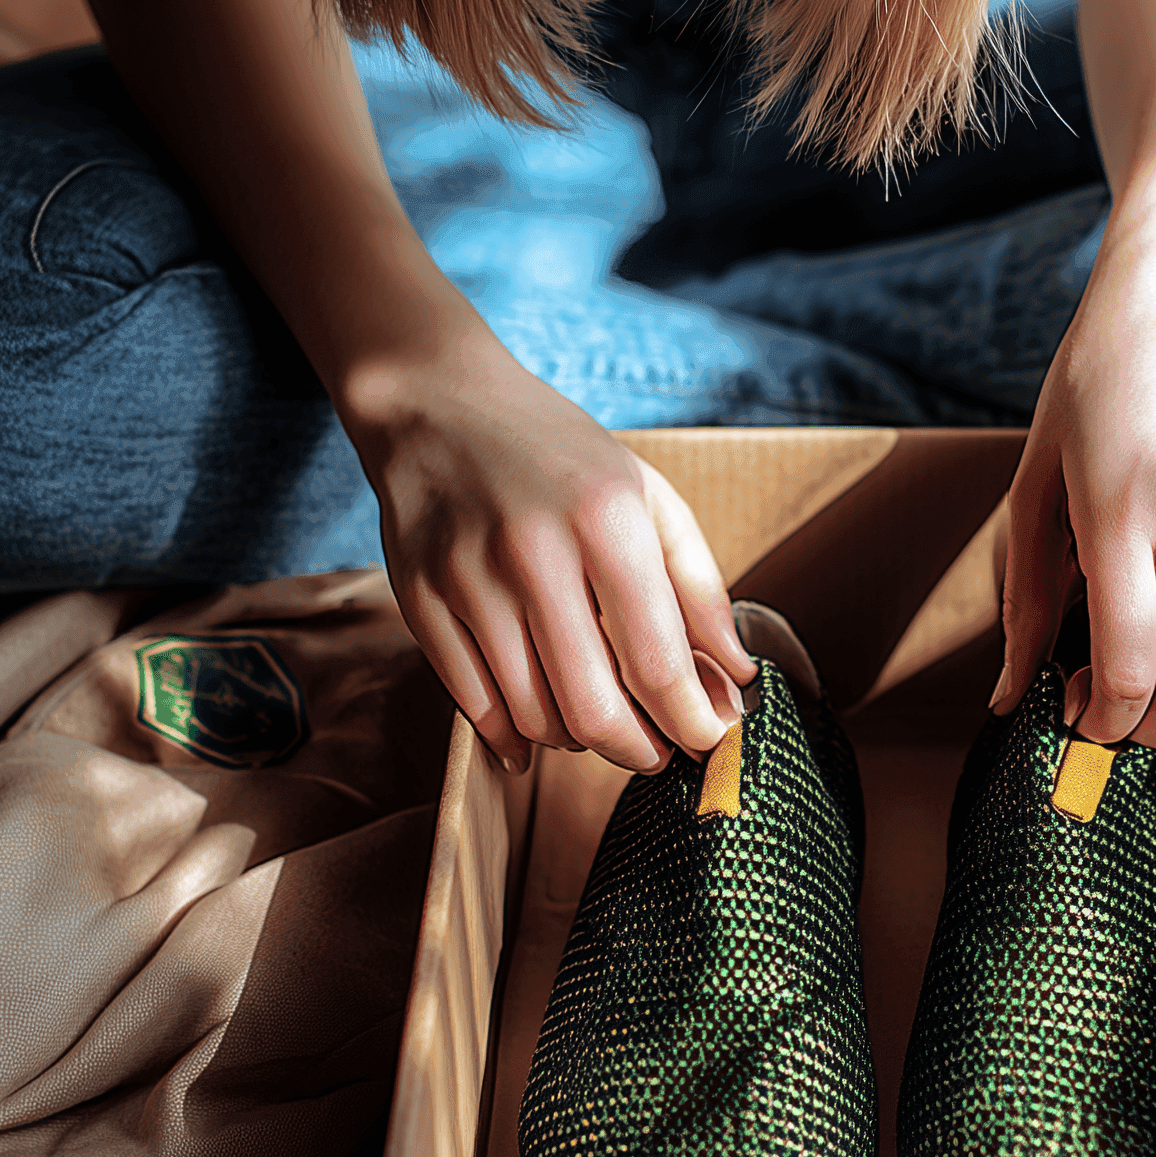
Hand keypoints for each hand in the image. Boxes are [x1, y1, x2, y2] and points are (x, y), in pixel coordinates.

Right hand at [341, 326, 756, 772]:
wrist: (437, 403)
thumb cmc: (560, 456)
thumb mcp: (648, 497)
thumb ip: (699, 589)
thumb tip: (735, 678)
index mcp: (606, 520)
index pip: (658, 662)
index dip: (692, 721)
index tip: (710, 741)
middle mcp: (534, 552)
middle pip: (593, 709)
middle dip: (639, 751)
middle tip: (658, 753)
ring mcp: (468, 580)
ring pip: (534, 717)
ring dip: (578, 741)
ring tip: (599, 722)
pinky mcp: (419, 600)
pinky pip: (475, 706)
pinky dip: (514, 737)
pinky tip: (539, 736)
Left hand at [994, 188, 1155, 748]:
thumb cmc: (1093, 382)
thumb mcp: (1035, 483)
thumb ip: (1026, 597)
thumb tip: (1008, 695)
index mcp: (1120, 520)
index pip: (1126, 669)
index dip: (1100, 720)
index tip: (1077, 719)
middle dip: (1150, 725)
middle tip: (1111, 713)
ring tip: (1150, 662)